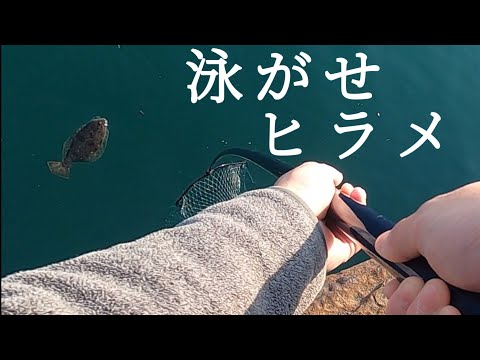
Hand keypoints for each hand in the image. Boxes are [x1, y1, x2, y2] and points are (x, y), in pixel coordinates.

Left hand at [274, 162, 366, 271]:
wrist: (297, 218)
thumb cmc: (302, 191)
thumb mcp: (314, 171)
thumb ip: (328, 173)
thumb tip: (336, 178)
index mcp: (302, 202)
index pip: (325, 198)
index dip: (337, 189)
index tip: (342, 183)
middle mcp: (313, 220)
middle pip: (341, 209)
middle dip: (350, 196)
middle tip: (350, 190)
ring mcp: (327, 236)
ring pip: (352, 220)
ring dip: (358, 205)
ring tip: (355, 195)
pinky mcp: (341, 250)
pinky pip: (359, 236)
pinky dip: (364, 221)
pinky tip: (359, 208)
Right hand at [375, 181, 479, 313]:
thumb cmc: (475, 230)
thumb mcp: (428, 223)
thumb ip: (401, 235)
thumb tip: (382, 243)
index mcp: (447, 235)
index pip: (412, 262)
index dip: (399, 278)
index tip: (395, 285)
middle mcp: (458, 264)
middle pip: (417, 293)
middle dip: (410, 297)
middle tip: (427, 288)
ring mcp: (471, 289)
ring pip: (430, 311)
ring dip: (423, 309)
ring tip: (445, 300)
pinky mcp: (477, 309)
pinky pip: (446, 319)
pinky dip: (440, 318)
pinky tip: (452, 313)